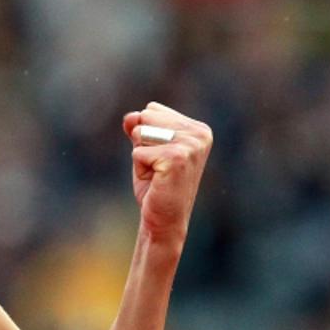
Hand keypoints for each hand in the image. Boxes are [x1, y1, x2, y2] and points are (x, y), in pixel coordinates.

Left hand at [122, 102, 213, 245]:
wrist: (164, 219)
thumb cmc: (156, 185)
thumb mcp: (145, 150)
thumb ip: (138, 128)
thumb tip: (130, 116)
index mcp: (198, 128)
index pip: (152, 110)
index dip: (145, 135)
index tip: (159, 157)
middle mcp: (199, 133)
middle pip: (145, 117)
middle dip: (141, 143)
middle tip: (156, 167)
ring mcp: (191, 145)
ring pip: (140, 132)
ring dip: (140, 156)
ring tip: (156, 173)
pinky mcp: (177, 157)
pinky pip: (138, 152)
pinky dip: (139, 167)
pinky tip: (156, 180)